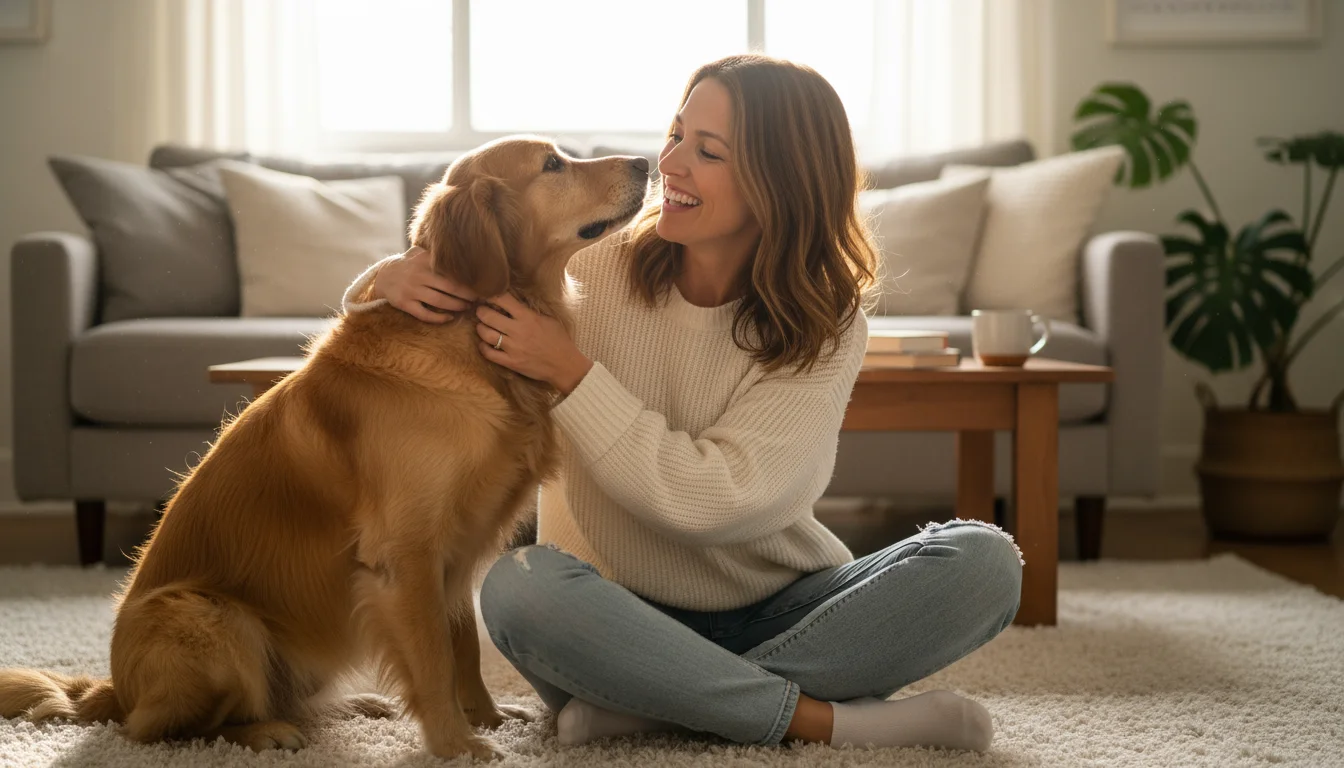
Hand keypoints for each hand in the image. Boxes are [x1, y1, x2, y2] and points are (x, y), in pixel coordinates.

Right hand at [373, 246, 476, 323]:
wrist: (383, 276)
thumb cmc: (410, 265)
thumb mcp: (421, 254)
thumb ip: (437, 254)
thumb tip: (465, 253)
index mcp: (425, 260)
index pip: (451, 271)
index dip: (468, 280)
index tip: (480, 285)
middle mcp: (418, 274)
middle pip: (449, 287)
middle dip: (466, 295)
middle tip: (477, 299)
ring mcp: (410, 290)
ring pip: (439, 301)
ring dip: (456, 306)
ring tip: (466, 307)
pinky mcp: (404, 304)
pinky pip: (425, 314)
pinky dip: (439, 318)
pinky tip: (449, 318)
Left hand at [475, 294, 593, 393]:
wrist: (565, 364)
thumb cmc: (559, 340)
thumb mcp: (548, 319)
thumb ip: (529, 310)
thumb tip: (513, 301)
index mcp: (528, 317)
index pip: (503, 299)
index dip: (491, 295)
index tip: (488, 295)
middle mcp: (518, 331)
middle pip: (488, 316)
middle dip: (481, 311)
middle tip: (481, 311)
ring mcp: (513, 348)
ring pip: (485, 334)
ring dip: (480, 328)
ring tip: (482, 326)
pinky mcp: (511, 362)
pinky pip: (488, 353)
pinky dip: (483, 347)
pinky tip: (485, 343)